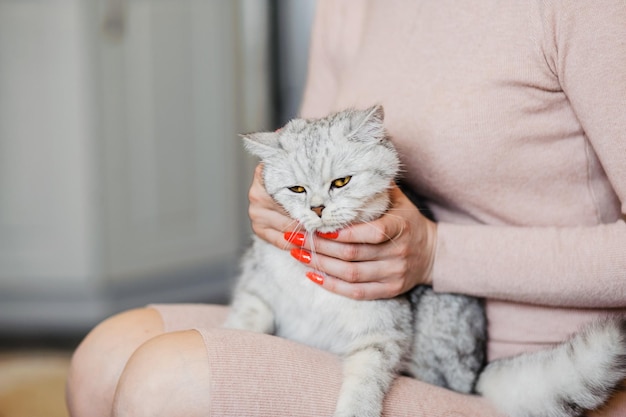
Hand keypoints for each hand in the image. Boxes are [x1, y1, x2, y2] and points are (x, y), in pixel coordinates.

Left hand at [248, 164, 437, 299]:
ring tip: (298, 253)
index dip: (343, 232)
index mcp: (401, 226)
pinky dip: (332, 285)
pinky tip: (313, 274)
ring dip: (320, 265)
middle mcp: (399, 253)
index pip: (372, 232)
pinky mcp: (389, 290)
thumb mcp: (398, 200)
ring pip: (351, 274)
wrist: (431, 254)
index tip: (319, 225)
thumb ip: (375, 187)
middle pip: (353, 254)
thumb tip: (348, 164)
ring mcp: (394, 274)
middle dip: (319, 246)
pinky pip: (356, 292)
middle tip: (294, 237)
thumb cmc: (406, 221)